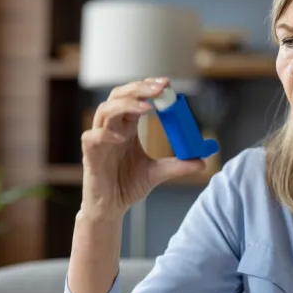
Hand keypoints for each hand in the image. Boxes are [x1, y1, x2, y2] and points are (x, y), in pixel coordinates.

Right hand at [81, 77, 204, 216]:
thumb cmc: (127, 186)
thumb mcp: (157, 173)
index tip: (167, 84)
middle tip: (161, 88)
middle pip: (119, 95)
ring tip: (147, 107)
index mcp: (127, 127)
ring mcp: (99, 138)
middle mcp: (112, 128)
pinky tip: (123, 138)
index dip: (148, 87)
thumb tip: (203, 162)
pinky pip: (93, 136)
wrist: (110, 208)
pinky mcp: (90, 153)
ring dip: (126, 104)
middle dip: (139, 88)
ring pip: (105, 110)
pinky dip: (106, 133)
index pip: (134, 97)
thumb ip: (178, 166)